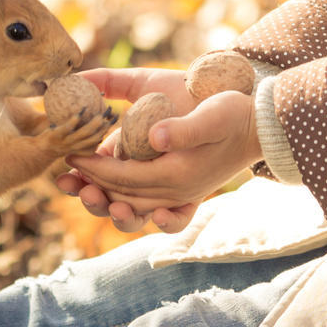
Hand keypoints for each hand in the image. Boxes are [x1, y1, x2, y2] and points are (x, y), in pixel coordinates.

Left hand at [56, 66, 261, 234]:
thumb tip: (153, 138)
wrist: (264, 126)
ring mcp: (183, 195)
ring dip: (105, 202)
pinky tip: (117, 203)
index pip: (123, 177)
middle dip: (90, 188)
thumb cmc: (235, 114)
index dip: (93, 169)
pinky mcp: (188, 192)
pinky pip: (156, 212)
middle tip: (62, 179)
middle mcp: (178, 192)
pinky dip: (135, 211)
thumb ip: (184, 129)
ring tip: (81, 192)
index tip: (69, 157)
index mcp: (178, 175)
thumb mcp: (211, 115)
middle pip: (123, 197)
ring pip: (134, 207)